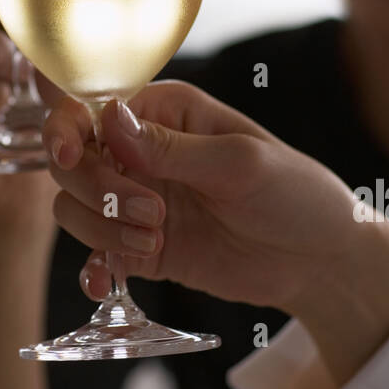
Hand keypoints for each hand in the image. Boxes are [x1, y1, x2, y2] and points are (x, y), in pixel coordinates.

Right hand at [43, 81, 388, 385]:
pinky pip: (96, 251)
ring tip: (155, 240)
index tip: (70, 156)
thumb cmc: (295, 192)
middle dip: (97, 187)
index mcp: (164, 109)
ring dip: (102, 227)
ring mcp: (138, 198)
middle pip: (73, 158)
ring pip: (76, 205)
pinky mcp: (141, 245)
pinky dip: (94, 267)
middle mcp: (142, 149)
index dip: (67, 127)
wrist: (321, 260)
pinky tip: (105, 282)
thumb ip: (172, 147)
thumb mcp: (240, 164)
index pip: (91, 105)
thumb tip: (108, 117)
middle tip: (151, 212)